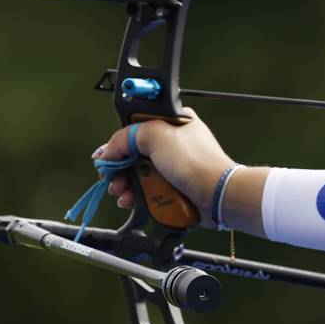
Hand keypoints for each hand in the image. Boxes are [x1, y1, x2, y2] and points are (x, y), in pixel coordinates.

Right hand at [96, 109, 235, 224]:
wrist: (216, 195)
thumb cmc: (195, 162)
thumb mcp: (156, 135)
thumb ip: (127, 137)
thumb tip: (108, 151)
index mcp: (173, 122)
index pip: (136, 127)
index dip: (119, 143)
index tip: (108, 157)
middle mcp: (174, 142)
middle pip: (134, 153)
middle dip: (119, 168)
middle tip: (111, 179)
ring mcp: (174, 166)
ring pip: (140, 173)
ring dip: (125, 184)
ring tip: (120, 193)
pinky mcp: (175, 185)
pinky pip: (149, 188)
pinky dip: (137, 195)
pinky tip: (129, 201)